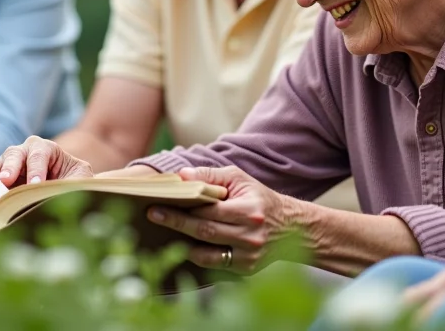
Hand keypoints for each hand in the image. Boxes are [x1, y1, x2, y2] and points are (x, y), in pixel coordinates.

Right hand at [0, 135, 92, 185]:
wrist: (62, 185)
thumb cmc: (72, 177)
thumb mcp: (80, 176)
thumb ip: (76, 180)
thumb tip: (69, 191)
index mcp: (45, 147)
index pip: (39, 154)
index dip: (37, 169)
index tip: (36, 184)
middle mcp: (24, 151)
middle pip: (14, 155)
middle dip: (11, 167)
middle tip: (6, 180)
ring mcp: (9, 164)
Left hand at [145, 166, 292, 274]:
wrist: (291, 227)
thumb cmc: (259, 197)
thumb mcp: (239, 179)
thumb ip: (210, 175)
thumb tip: (181, 176)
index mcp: (249, 210)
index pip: (209, 211)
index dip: (182, 209)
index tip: (159, 203)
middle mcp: (250, 235)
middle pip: (204, 232)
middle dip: (176, 223)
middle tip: (153, 215)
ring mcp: (249, 256)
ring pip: (207, 254)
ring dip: (182, 245)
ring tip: (163, 235)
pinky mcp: (247, 269)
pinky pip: (215, 266)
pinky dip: (197, 257)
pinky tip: (184, 247)